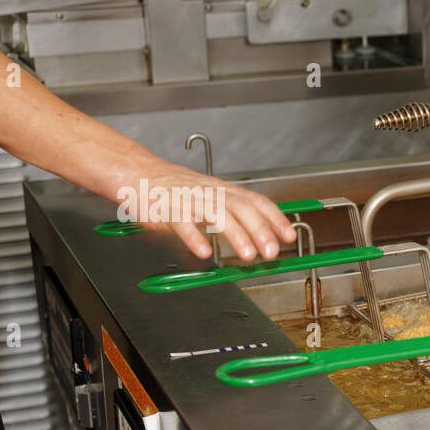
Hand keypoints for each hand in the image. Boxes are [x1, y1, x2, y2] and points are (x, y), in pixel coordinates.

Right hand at [127, 169, 296, 261]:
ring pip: (216, 214)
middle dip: (259, 230)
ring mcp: (189, 201)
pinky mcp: (167, 211)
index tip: (289, 235)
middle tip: (272, 252)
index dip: (274, 218)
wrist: (140, 174)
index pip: (256, 201)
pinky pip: (182, 224)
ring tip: (248, 255)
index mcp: (224, 190)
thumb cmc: (179, 189)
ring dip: (235, 235)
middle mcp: (210, 193)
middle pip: (240, 208)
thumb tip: (265, 234)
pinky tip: (204, 252)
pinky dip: (194, 238)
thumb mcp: (214, 196)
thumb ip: (236, 213)